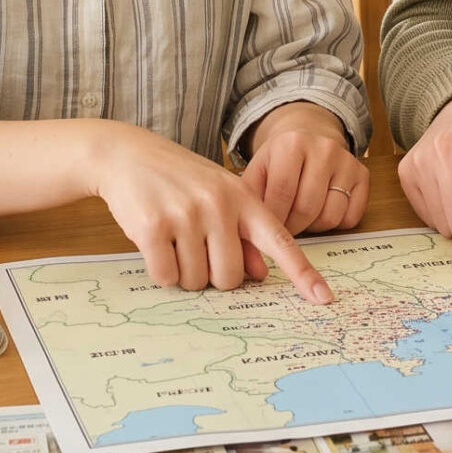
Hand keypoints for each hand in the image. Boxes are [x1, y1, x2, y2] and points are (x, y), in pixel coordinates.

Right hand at [85, 123, 334, 302]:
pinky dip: (160, 271)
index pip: (280, 241)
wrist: (127, 154)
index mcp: (243, 198)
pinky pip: (165, 276)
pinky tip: (154, 243)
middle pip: (230, 278)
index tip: (325, 298)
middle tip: (195, 248)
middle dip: (212, 275)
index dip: (303, 273)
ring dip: (183, 272)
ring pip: (196, 281)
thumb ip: (242, 233)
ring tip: (173, 238)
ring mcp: (186, 215)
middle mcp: (219, 205)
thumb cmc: (178, 179)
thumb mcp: (218, 195)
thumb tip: (260, 274)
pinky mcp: (153, 227)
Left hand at [243, 103, 370, 234]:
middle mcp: (323, 148)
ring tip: (301, 218)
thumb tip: (248, 236)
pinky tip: (322, 211)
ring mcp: (346, 161)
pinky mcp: (362, 175)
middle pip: (307, 209)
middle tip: (284, 229)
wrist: (309, 134)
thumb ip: (250, 197)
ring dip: (313, 227)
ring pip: (330, 216)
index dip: (274, 220)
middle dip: (292, 228)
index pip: (282, 194)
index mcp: (292, 144)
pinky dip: (335, 223)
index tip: (267, 230)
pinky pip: (351, 218)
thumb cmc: (280, 159)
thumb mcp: (258, 169)